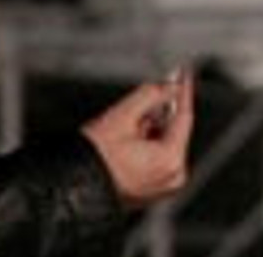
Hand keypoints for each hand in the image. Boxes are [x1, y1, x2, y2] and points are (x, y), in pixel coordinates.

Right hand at [81, 70, 194, 208]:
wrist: (78, 184)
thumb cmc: (95, 158)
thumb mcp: (123, 116)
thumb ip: (151, 95)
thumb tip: (168, 86)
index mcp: (170, 160)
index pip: (184, 117)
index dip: (182, 91)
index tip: (182, 75)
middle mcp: (173, 175)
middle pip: (174, 129)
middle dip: (158, 113)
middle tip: (138, 106)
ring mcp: (164, 184)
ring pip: (165, 141)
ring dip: (150, 127)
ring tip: (125, 129)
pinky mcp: (154, 187)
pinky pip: (158, 157)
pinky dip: (147, 143)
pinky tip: (128, 141)